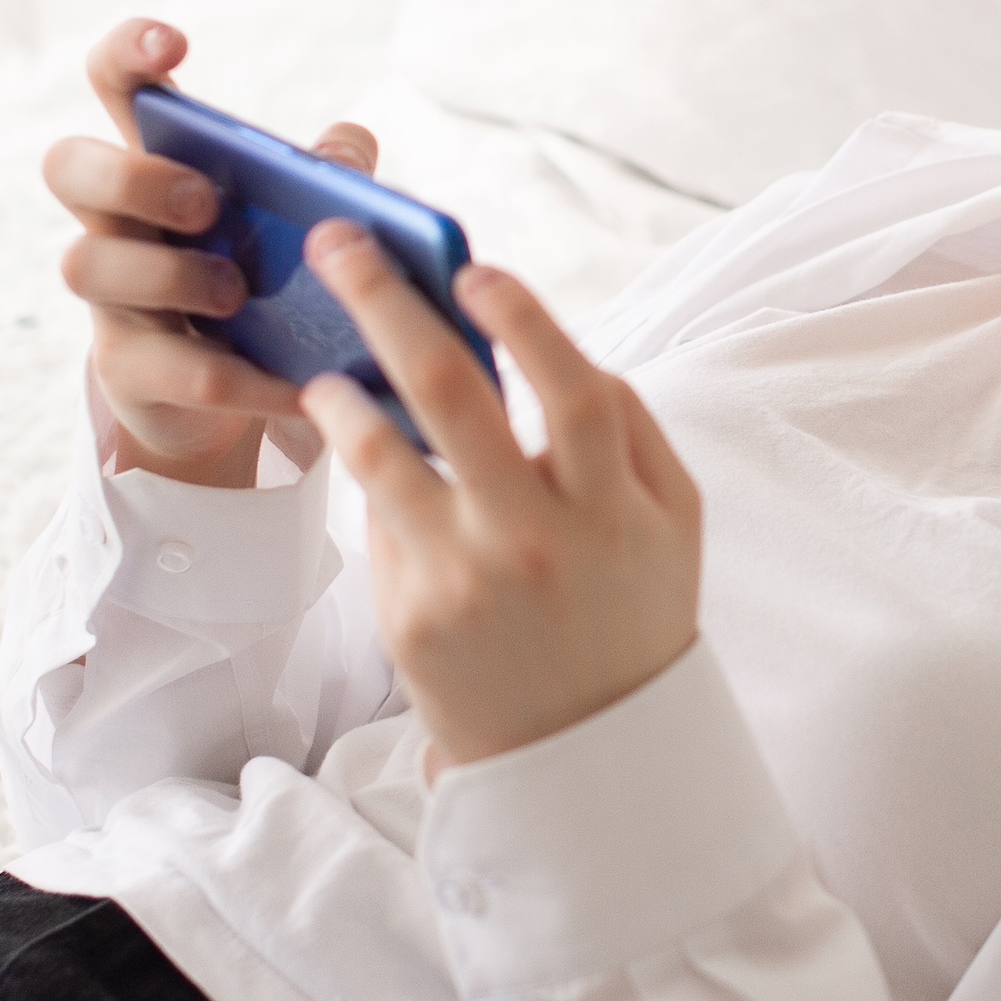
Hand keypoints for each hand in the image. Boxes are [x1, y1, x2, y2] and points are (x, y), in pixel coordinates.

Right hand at [43, 16, 378, 489]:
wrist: (240, 396)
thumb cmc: (261, 279)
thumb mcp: (299, 224)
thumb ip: (327, 182)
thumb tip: (351, 142)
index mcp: (156, 164)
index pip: (112, 86)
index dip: (126, 54)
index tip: (174, 47)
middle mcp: (114, 222)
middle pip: (67, 167)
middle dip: (131, 177)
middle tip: (205, 204)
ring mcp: (109, 296)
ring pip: (87, 264)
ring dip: (170, 274)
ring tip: (239, 294)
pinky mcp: (127, 370)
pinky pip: (166, 369)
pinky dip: (239, 378)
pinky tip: (300, 389)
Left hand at [298, 226, 702, 766]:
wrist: (588, 759)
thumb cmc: (633, 615)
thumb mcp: (673, 524)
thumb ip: (631, 430)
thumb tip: (558, 345)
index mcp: (614, 506)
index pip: (569, 387)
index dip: (522, 317)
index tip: (472, 266)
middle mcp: (539, 538)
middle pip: (450, 392)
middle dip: (387, 302)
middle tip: (340, 242)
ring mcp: (468, 579)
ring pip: (384, 455)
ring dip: (344, 393)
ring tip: (327, 371)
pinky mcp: (413, 617)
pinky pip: (379, 518)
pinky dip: (365, 466)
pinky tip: (351, 438)